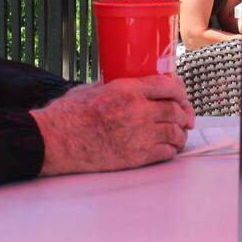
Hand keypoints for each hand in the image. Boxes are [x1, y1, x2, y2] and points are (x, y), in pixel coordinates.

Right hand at [31, 75, 194, 175]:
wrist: (56, 141)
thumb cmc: (68, 114)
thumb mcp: (93, 88)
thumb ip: (116, 86)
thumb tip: (131, 84)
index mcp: (127, 90)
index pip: (167, 86)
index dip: (180, 90)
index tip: (182, 95)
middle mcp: (137, 111)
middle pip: (175, 110)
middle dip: (183, 113)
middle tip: (185, 117)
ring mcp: (138, 135)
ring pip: (175, 132)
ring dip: (180, 133)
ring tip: (178, 133)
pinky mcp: (136, 157)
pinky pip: (166, 152)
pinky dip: (171, 149)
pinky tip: (169, 147)